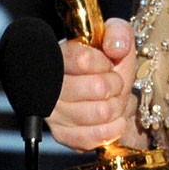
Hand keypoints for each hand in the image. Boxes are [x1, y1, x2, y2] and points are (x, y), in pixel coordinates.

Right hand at [46, 17, 139, 150]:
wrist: (107, 92)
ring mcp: (53, 112)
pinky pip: (93, 137)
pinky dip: (111, 129)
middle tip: (114, 84)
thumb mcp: (115, 38)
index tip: (107, 64)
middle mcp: (49, 86)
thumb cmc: (108, 62)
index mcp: (59, 57)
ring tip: (113, 100)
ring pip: (100, 113)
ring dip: (117, 107)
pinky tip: (113, 120)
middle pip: (98, 88)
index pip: (83, 60)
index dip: (104, 64)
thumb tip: (116, 49)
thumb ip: (118, 32)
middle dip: (116, 85)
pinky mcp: (61, 135)